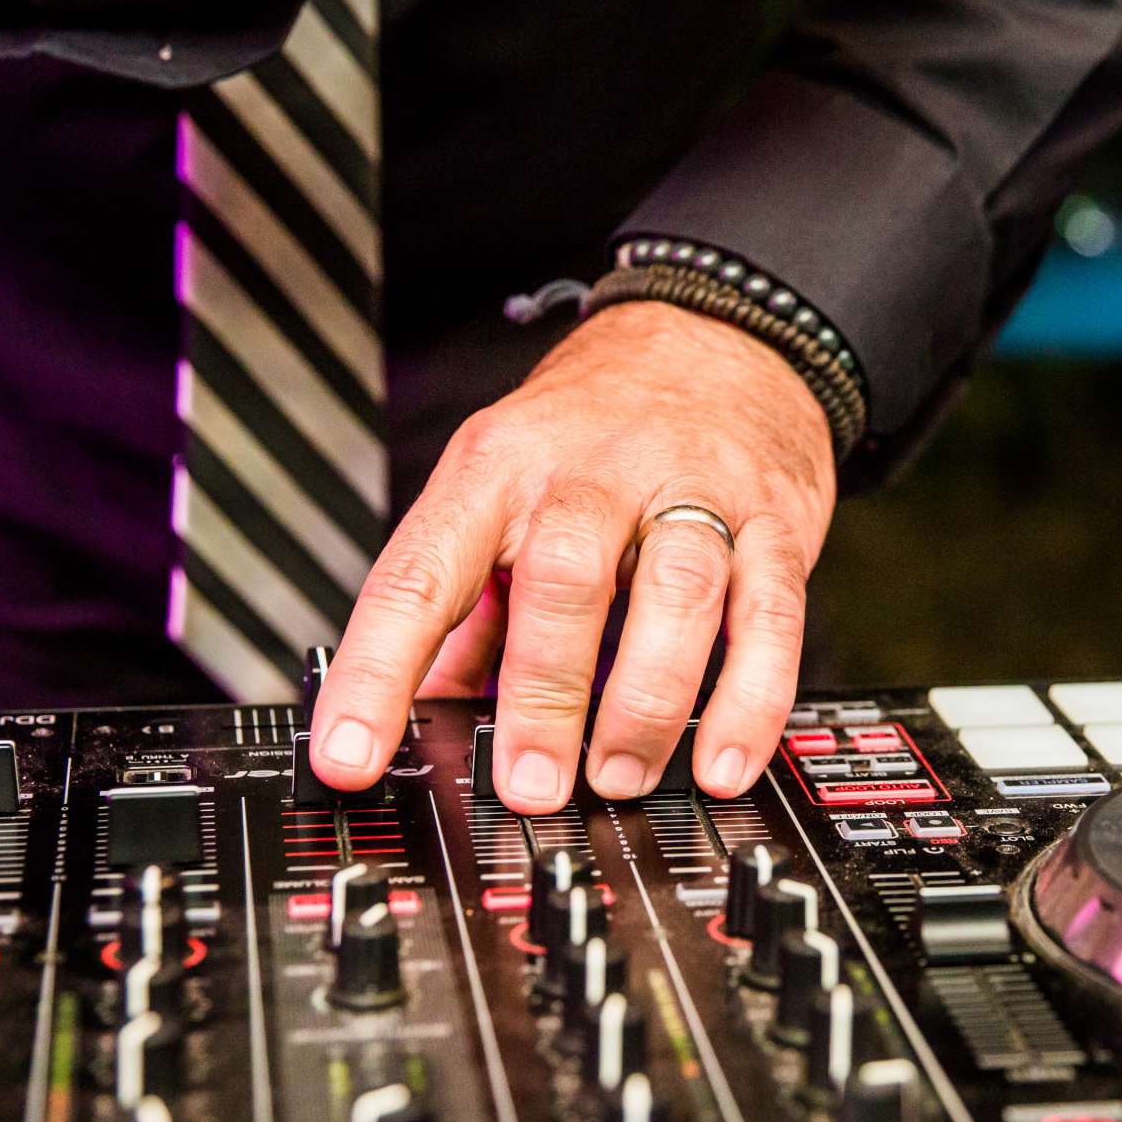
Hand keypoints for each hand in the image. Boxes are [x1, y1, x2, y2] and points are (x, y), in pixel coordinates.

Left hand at [307, 302, 836, 812]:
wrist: (717, 337)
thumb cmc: (594, 430)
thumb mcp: (500, 489)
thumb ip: (465, 610)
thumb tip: (414, 717)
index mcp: (498, 468)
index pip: (420, 575)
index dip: (376, 671)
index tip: (347, 755)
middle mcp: (592, 472)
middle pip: (564, 577)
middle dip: (544, 695)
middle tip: (530, 784)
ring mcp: (692, 491)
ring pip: (675, 593)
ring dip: (645, 703)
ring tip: (620, 775)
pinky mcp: (774, 523)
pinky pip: (769, 616)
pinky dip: (749, 698)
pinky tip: (723, 759)